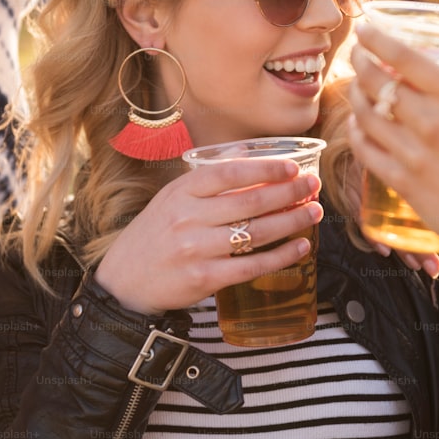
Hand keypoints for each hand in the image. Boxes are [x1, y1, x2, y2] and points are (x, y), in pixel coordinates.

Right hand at [94, 158, 322, 314]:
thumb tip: (246, 156)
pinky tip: (300, 247)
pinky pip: (252, 266)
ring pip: (256, 232)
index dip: (265, 168)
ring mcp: (196, 249)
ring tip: (313, 212)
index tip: (293, 167)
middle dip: (289, 192)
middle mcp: (188, 217)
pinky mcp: (204, 278)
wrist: (124, 282)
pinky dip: (281, 256)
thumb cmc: (153, 236)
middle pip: (250, 202)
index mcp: (181, 191)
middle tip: (313, 186)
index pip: (229, 173)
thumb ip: (207, 179)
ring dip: (291, 221)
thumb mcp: (171, 199)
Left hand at [347, 22, 438, 274]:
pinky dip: (355, 131)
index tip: (365, 28)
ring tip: (356, 86)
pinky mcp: (401, 181)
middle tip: (357, 55)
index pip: (405, 57)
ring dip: (354, 94)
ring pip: (365, 113)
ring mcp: (412, 153)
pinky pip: (364, 148)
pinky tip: (357, 124)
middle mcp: (431, 122)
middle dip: (359, 62)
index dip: (377, 38)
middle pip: (376, 81)